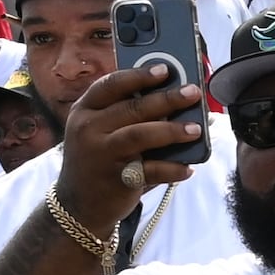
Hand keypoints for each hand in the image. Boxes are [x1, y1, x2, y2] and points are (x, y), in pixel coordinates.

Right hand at [56, 58, 204, 226]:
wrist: (77, 204)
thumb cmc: (98, 159)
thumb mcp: (98, 131)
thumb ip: (125, 114)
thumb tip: (173, 98)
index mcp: (84, 110)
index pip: (111, 84)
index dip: (139, 75)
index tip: (164, 70)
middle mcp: (88, 129)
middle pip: (132, 107)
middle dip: (167, 98)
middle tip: (193, 93)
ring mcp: (101, 154)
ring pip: (140, 135)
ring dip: (172, 130)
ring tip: (196, 129)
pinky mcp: (116, 179)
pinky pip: (150, 170)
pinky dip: (172, 169)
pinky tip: (188, 168)